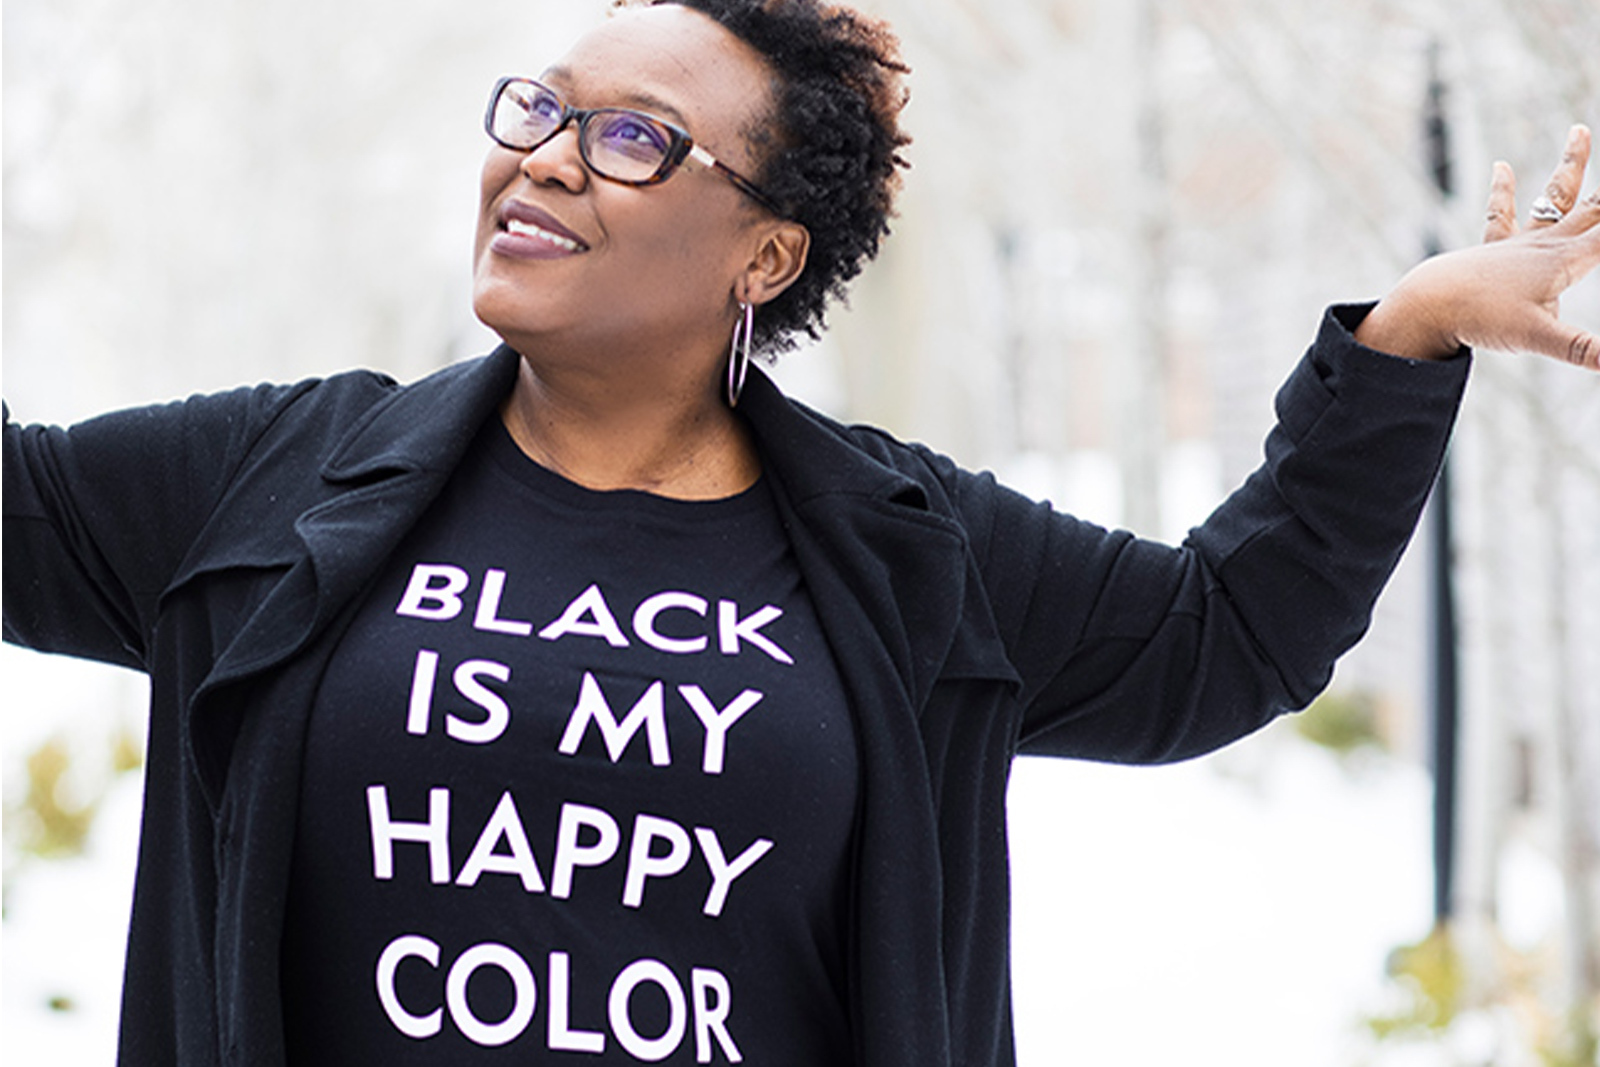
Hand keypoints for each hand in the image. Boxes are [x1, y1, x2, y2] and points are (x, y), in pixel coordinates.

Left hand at [1355, 125, 1599, 368]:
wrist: (1428, 304)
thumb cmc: (1482, 318)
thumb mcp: (1542, 339)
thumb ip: (1584, 350)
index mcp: (1568, 260)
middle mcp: (1547, 242)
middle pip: (1595, 208)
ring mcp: (1518, 242)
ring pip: (1553, 197)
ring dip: (1571, 166)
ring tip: (1578, 131)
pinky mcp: (1491, 248)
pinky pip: (1500, 214)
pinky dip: (1503, 191)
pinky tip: (1500, 167)